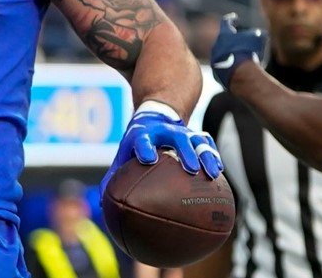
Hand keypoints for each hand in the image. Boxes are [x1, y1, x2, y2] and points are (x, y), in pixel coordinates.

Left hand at [102, 102, 223, 194]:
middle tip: (190, 169)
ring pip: (197, 141)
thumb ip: (113, 177)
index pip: (143, 140)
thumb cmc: (136, 143)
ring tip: (212, 173)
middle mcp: (165, 131)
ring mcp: (182, 132)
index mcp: (143, 135)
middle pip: (177, 138)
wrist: (155, 116)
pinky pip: (206, 143)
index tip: (148, 159)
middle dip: (184, 152)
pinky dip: (213, 154)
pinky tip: (218, 171)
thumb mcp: (123, 155)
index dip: (145, 148)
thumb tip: (103, 207)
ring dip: (205, 155)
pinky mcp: (194, 135)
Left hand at [210, 13, 266, 89]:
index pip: (226, 22)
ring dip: (232, 55)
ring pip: (223, 55)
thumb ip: (257, 35)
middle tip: (241, 42)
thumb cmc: (249, 53)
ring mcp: (215, 61)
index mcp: (224, 35)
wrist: (240, 75)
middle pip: (224, 40)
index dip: (231, 19)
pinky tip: (241, 71)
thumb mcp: (257, 39)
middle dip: (232, 41)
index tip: (234, 18)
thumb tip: (260, 36)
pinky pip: (224, 69)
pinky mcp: (217, 74)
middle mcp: (216, 46)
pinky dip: (232, 68)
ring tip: (244, 59)